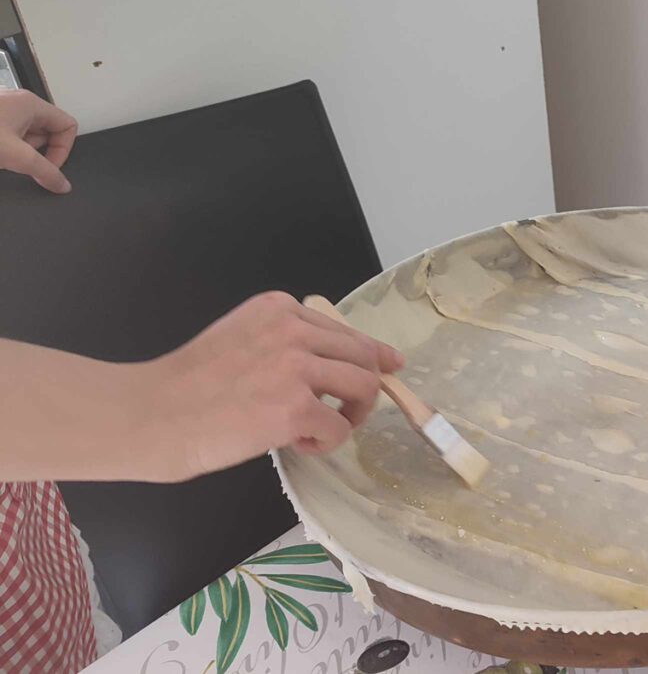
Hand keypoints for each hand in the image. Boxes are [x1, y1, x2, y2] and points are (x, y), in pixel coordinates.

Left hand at [0, 88, 77, 193]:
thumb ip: (45, 172)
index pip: (67, 126)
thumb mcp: (15, 156)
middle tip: (21, 162)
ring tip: (3, 156)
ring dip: (20, 151)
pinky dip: (7, 148)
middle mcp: (18, 103)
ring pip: (27, 135)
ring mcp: (4, 110)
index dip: (63, 149)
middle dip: (38, 152)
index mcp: (31, 104)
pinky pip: (11, 134)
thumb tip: (63, 185)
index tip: (47, 166)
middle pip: (48, 132)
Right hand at [141, 291, 404, 480]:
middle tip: (348, 413)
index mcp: (280, 309)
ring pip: (364, 386)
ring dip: (352, 414)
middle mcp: (293, 329)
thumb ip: (286, 342)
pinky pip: (340, 426)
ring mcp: (297, 366)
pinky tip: (297, 443)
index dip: (372, 352)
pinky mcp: (296, 407)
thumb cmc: (190, 386)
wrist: (151, 415)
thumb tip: (336, 363)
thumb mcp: (242, 340)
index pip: (344, 329)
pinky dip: (327, 441)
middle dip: (367, 387)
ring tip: (321, 429)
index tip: (390, 365)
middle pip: (364, 354)